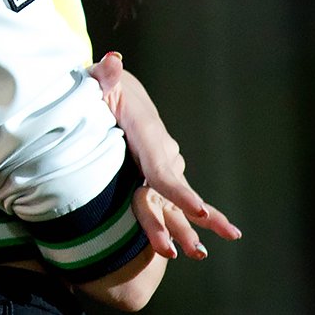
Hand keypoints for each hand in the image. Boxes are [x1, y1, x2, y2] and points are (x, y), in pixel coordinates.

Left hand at [88, 52, 242, 259]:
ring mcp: (160, 160)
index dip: (178, 190)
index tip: (198, 210)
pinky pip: (167, 197)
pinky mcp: (154, 168)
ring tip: (199, 253)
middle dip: (196, 215)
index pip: (161, 167)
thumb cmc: (101, 85)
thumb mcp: (99, 79)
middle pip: (175, 189)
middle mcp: (160, 149)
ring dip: (187, 226)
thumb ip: (104, 74)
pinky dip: (180, 218)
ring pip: (174, 199)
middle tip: (215, 239)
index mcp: (146, 132)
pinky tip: (187, 244)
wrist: (114, 85)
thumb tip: (112, 60)